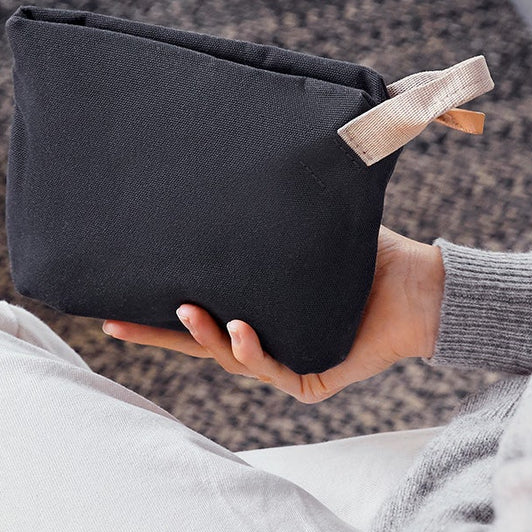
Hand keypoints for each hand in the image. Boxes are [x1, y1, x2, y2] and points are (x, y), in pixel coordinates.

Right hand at [102, 226, 445, 402]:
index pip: (197, 312)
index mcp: (256, 308)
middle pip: (198, 344)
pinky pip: (274, 369)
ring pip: (230, 357)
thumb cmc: (365, 255)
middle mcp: (264, 339)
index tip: (114, 302)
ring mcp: (285, 362)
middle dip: (156, 335)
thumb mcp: (308, 227)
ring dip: (205, 336)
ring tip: (189, 311)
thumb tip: (244, 153)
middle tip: (115, 322)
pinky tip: (241, 329)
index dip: (156, 311)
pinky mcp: (312, 378)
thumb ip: (276, 208)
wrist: (417, 284)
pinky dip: (254, 351)